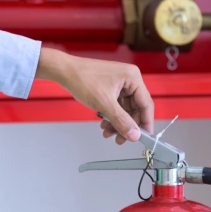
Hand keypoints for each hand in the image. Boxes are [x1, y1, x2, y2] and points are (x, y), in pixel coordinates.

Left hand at [35, 47, 153, 143]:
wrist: (64, 71)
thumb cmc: (83, 80)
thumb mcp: (104, 103)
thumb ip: (121, 121)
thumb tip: (135, 136)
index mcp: (133, 78)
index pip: (146, 104)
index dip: (145, 123)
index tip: (144, 138)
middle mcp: (129, 80)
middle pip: (135, 108)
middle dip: (127, 125)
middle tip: (120, 140)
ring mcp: (120, 84)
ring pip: (125, 109)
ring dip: (117, 123)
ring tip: (108, 133)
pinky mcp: (111, 87)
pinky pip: (116, 106)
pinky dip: (111, 116)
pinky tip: (104, 124)